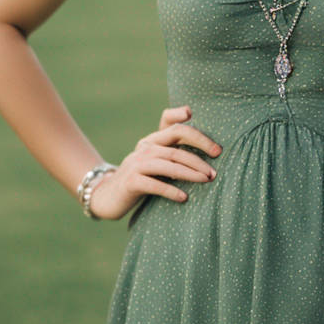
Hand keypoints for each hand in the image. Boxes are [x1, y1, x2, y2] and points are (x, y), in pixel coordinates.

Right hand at [88, 106, 220, 219]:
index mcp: (152, 140)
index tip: (215, 147)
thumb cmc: (140, 179)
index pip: (172, 125)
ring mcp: (136, 164)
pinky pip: (154, 184)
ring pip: (168, 165)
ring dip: (190, 173)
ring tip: (206, 180)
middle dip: (199, 158)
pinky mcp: (130, 182)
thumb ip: (174, 155)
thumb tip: (208, 158)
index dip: (194, 131)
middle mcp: (144, 148)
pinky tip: (184, 197)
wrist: (108, 196)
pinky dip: (170, 190)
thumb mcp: (155, 163)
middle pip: (176, 148)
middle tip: (215, 171)